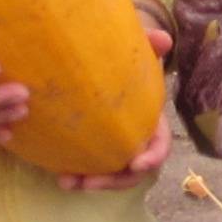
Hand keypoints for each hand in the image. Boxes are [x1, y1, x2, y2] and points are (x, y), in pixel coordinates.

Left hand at [53, 20, 179, 190]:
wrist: (100, 69)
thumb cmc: (123, 64)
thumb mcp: (135, 54)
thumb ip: (147, 47)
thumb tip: (163, 38)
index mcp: (152, 123)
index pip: (160, 146)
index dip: (152, 157)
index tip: (136, 164)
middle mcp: (136, 142)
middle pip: (133, 172)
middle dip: (113, 181)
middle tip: (89, 182)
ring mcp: (116, 150)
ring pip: (111, 177)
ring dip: (92, 184)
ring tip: (65, 182)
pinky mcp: (96, 153)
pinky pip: (91, 171)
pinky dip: (77, 177)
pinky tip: (58, 176)